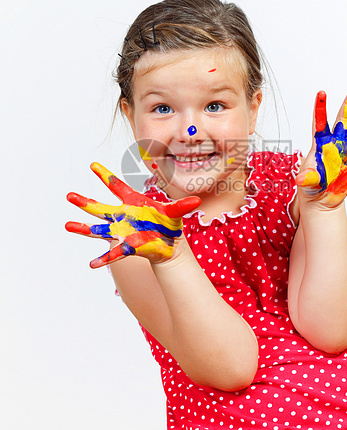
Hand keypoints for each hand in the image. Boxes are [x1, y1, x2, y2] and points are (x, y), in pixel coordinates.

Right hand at [66, 162, 200, 267]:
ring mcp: (123, 231)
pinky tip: (92, 264)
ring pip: (100, 229)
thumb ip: (183, 206)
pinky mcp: (127, 246)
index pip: (117, 186)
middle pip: (100, 208)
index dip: (105, 175)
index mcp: (133, 202)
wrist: (169, 244)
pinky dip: (103, 259)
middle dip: (85, 202)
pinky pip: (113, 253)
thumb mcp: (175, 213)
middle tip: (69, 195)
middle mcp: (123, 216)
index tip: (92, 164)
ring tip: (67, 225)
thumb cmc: (169, 224)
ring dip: (83, 228)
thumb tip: (196, 200)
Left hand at [296, 89, 346, 206]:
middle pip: (342, 121)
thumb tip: (301, 179)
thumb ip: (306, 178)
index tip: (321, 92)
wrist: (321, 199)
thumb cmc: (311, 186)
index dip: (320, 108)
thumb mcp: (307, 182)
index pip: (320, 122)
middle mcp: (336, 145)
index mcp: (321, 145)